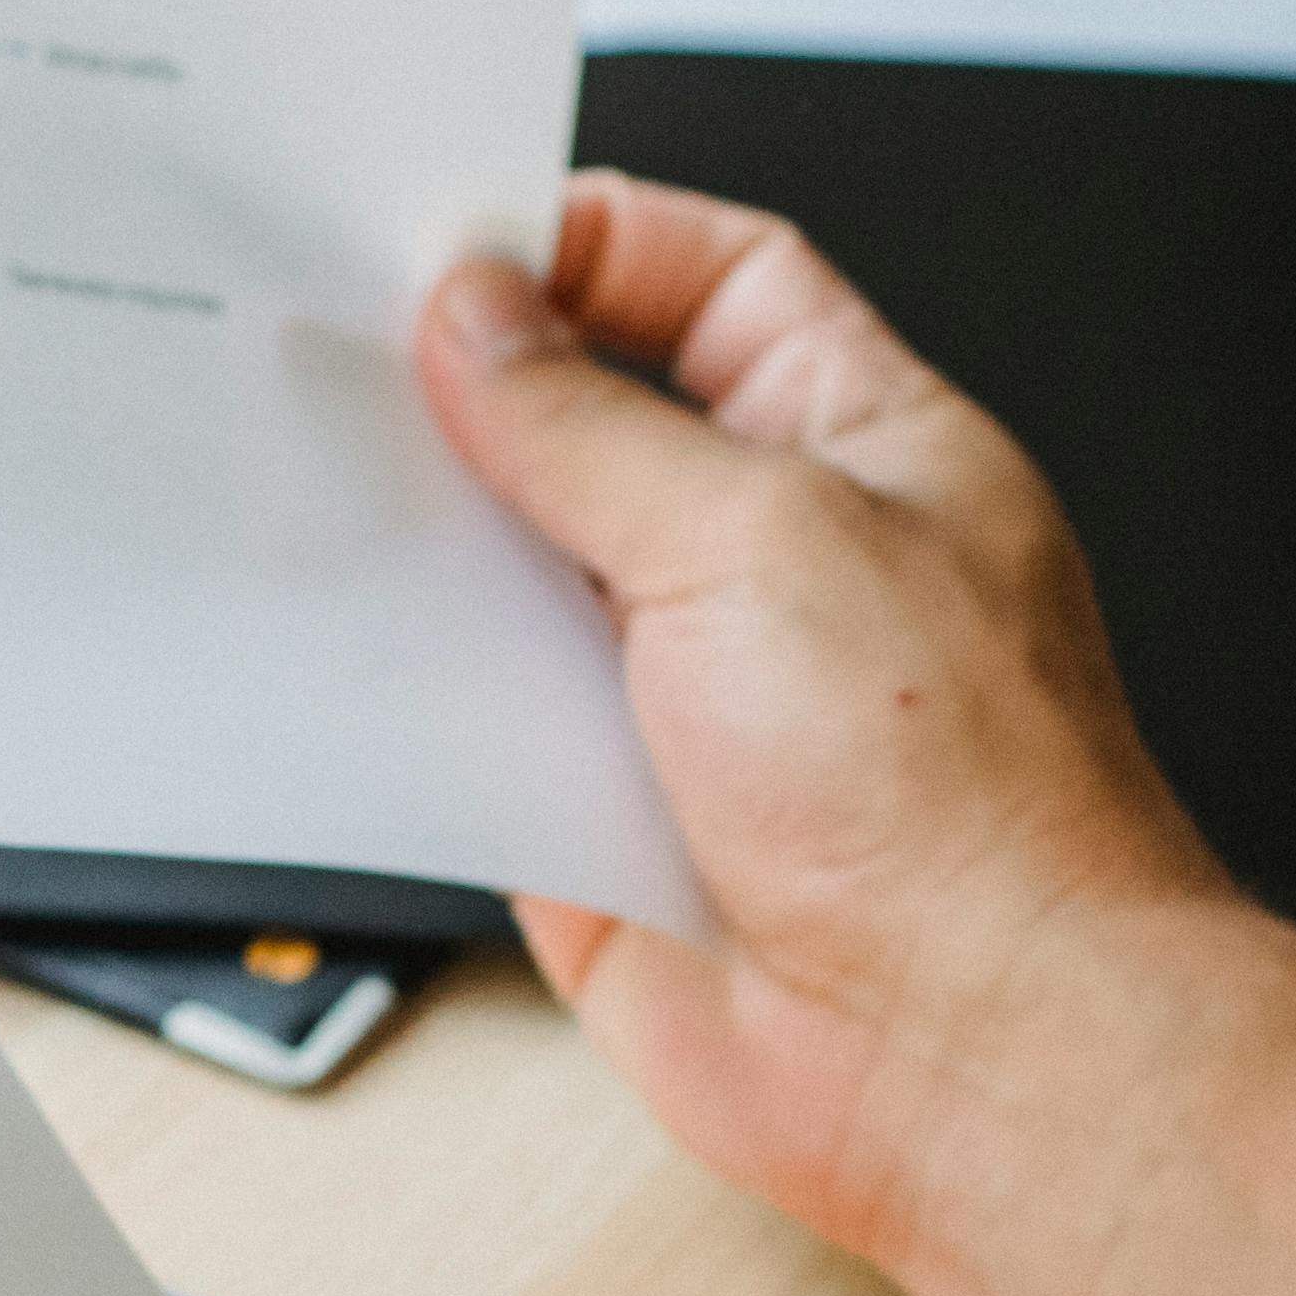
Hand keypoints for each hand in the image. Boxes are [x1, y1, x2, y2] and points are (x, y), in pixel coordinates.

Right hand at [416, 174, 1237, 1293]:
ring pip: (518, 586)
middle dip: (470, 399)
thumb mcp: (757, 533)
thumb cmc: (964, 802)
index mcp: (862, 444)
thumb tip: (479, 322)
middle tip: (344, 359)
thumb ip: (592, 425)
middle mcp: (774, 565)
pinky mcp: (612, 827)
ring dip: (429, 555)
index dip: (590, 244)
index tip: (456, 239)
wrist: (973, 1056)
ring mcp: (690, 699)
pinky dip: (418, 712)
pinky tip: (349, 663)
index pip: (716, 282)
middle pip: (590, 429)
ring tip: (323, 494)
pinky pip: (483, 744)